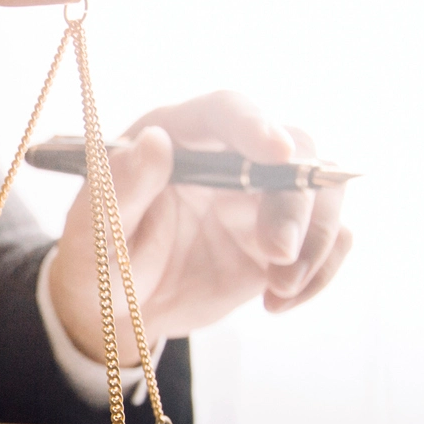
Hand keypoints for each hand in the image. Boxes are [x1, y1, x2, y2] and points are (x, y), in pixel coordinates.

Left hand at [48, 90, 352, 360]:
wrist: (119, 312)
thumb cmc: (98, 263)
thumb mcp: (94, 235)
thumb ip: (119, 190)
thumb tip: (153, 141)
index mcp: (178, 137)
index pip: (224, 111)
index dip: (254, 124)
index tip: (277, 153)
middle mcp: (230, 157)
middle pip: (294, 149)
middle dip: (296, 200)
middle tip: (277, 254)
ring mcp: (262, 197)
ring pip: (324, 191)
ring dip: (317, 240)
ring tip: (280, 287)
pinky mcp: (283, 236)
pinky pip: (330, 239)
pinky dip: (321, 271)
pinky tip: (278, 301)